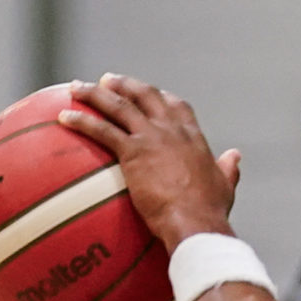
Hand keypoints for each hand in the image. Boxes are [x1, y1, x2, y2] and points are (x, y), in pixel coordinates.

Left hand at [60, 74, 240, 248]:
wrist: (196, 221)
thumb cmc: (210, 211)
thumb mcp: (225, 185)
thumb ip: (229, 168)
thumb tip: (235, 155)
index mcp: (193, 137)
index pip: (177, 107)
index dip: (162, 97)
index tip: (151, 93)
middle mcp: (171, 130)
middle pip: (145, 96)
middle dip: (125, 84)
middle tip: (107, 80)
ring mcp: (151, 138)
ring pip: (119, 105)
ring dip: (95, 93)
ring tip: (76, 87)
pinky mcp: (133, 151)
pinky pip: (102, 129)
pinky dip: (82, 120)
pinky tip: (64, 116)